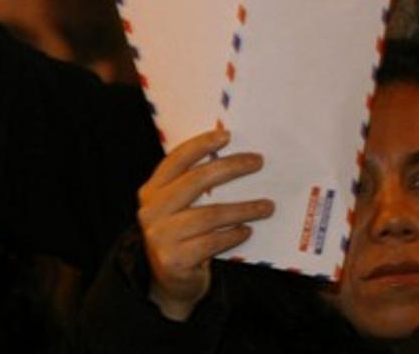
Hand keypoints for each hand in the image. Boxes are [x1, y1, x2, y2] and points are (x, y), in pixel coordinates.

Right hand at [137, 129, 274, 321]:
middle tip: (258, 161)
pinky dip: (233, 234)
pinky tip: (247, 230)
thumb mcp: (182, 208)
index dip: (200, 145)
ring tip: (267, 206)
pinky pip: (212, 242)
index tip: (227, 135)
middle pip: (196, 181)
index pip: (176, 161)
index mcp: (152, 192)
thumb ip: (196, 185)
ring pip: (210, 215)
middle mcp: (151, 212)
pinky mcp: (174, 260)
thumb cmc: (184, 235)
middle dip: (230, 168)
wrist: (171, 282)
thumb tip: (236, 156)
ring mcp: (160, 237)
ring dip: (243, 208)